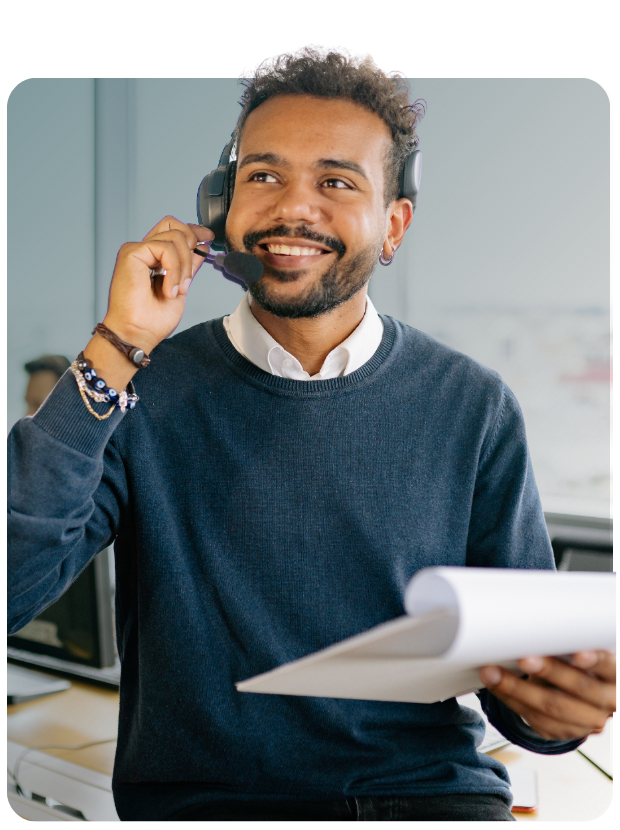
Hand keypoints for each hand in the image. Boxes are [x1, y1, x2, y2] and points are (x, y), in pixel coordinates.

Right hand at [103, 216, 213, 352]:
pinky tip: (169, 289)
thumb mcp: (181, 287)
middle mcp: (143, 251)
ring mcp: (136, 250)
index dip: (193, 231)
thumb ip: (188, 266)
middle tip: (189, 273)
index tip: (209, 238)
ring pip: (174, 237)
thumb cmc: (152, 320)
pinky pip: (165, 248)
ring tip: (177, 289)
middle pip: (173, 224)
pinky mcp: (131, 253)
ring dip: (184, 266)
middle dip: (191, 243)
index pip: (173, 231)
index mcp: (153, 258)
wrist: (137, 333)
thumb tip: (202, 247)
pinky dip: (174, 269)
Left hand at [480, 650, 618, 740]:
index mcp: (616, 676)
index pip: (611, 668)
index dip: (596, 661)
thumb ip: (571, 646)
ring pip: (551, 707)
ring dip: (517, 688)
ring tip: (493, 672)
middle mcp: (607, 701)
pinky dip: (511, 699)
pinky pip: (534, 718)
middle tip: (525, 659)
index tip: (579, 654)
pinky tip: (496, 685)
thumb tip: (542, 629)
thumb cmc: (580, 664)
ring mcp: (586, 721)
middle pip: (579, 688)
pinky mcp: (563, 731)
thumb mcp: (584, 653)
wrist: (582, 698)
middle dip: (549, 671)